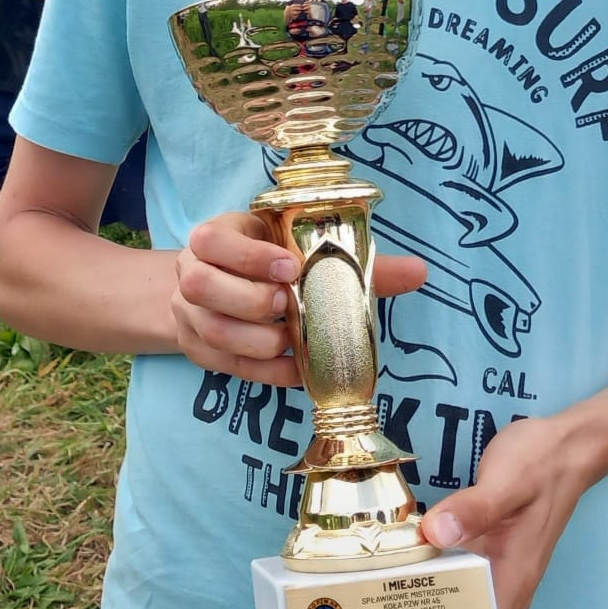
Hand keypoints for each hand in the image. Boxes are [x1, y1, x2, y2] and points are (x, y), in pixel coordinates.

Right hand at [171, 211, 426, 387]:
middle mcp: (191, 271)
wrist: (216, 285)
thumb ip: (354, 260)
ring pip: (210, 329)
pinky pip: (225, 366)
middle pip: (200, 285)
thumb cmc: (268, 261)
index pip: (213, 240)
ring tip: (290, 339)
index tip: (289, 267)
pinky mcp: (197, 349)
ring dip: (255, 340)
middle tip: (286, 304)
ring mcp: (188, 313)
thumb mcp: (297, 248)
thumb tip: (419, 271)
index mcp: (215, 236)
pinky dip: (264, 372)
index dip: (248, 255)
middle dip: (248, 299)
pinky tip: (295, 370)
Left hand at [364, 412, 595, 608]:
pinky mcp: (482, 565)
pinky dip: (415, 598)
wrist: (566, 449)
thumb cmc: (540, 464)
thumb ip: (475, 508)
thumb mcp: (508, 479)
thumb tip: (433, 534)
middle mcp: (503, 594)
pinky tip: (385, 573)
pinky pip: (447, 597)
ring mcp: (493, 582)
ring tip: (362, 598)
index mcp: (512, 584)